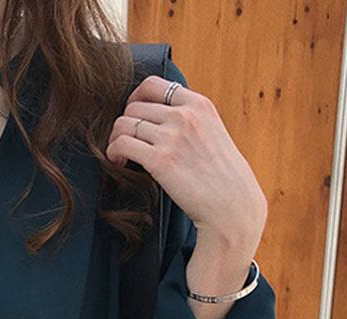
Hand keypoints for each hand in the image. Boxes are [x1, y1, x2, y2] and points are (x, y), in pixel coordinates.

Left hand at [106, 73, 267, 247]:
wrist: (232, 205)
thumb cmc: (224, 178)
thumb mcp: (213, 134)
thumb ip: (191, 122)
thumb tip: (163, 119)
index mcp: (199, 105)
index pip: (153, 84)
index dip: (135, 99)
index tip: (133, 116)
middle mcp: (185, 115)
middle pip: (134, 106)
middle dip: (124, 124)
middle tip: (125, 142)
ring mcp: (172, 136)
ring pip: (124, 124)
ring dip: (115, 139)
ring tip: (121, 155)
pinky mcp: (160, 160)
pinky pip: (122, 144)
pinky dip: (113, 152)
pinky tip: (119, 162)